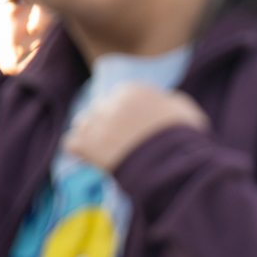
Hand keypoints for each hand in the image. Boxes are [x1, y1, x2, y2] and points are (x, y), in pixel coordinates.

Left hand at [62, 83, 208, 172]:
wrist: (173, 165)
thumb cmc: (184, 139)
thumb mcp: (186, 110)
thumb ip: (171, 101)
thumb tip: (166, 100)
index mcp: (132, 91)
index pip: (118, 99)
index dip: (125, 117)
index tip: (134, 133)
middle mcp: (110, 102)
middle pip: (99, 111)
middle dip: (107, 127)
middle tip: (121, 146)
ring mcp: (96, 124)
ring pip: (82, 125)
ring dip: (91, 137)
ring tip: (106, 154)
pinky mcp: (86, 145)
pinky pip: (70, 144)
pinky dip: (80, 153)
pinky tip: (94, 161)